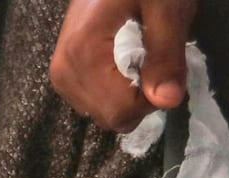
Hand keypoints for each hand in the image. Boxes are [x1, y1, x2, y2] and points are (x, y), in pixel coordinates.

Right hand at [49, 0, 195, 131]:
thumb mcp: (166, 8)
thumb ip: (166, 54)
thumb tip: (167, 101)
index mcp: (82, 55)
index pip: (121, 110)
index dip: (153, 96)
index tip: (166, 66)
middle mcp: (64, 73)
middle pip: (111, 116)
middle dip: (141, 97)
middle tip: (154, 59)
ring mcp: (61, 75)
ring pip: (103, 113)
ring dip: (129, 94)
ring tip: (138, 56)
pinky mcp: (64, 75)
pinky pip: (95, 102)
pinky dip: (115, 89)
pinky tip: (122, 60)